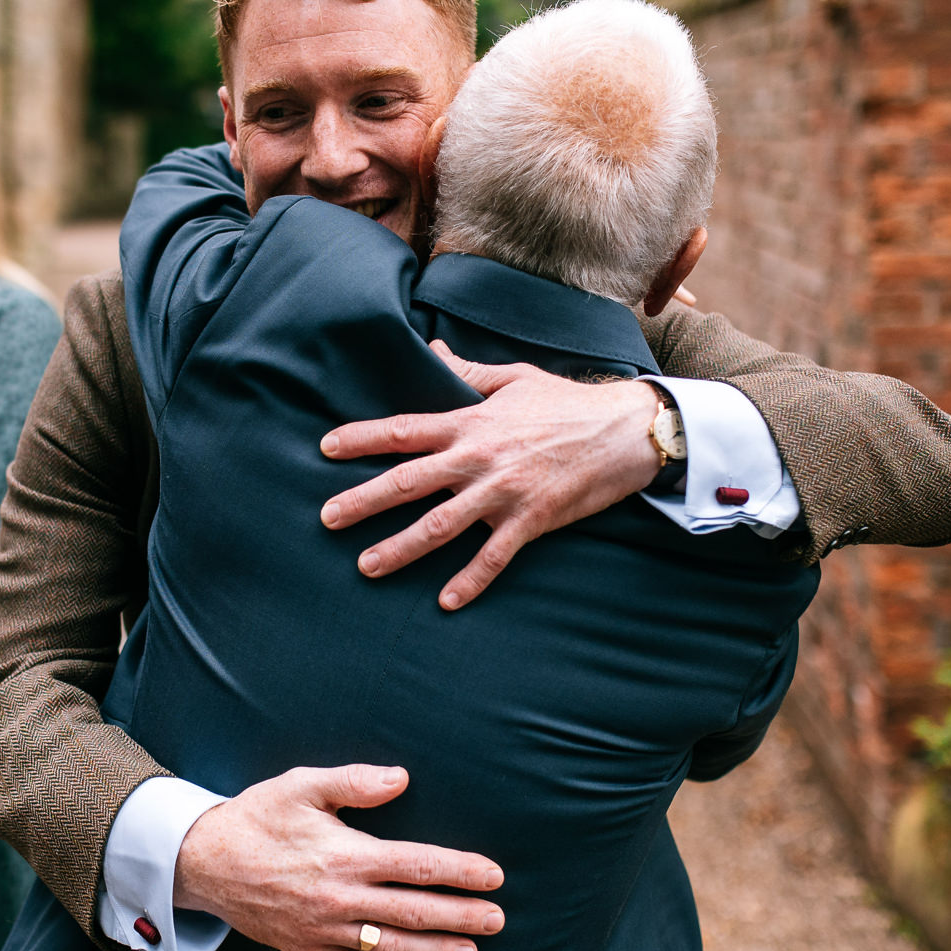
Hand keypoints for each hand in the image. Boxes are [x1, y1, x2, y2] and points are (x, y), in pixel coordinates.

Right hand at [173, 764, 504, 950]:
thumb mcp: (301, 786)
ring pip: (390, 947)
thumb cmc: (256, 818)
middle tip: (498, 919)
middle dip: (461, 916)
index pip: (417, 866)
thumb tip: (401, 779)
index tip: (494, 876)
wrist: (202, 861)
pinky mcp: (306, 948)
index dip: (460, 871)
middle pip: (414, 912)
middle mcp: (339, 898)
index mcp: (345, 855)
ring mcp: (323, 929)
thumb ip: (354, 782)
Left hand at [319, 341, 659, 609]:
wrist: (625, 431)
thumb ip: (468, 372)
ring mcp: (502, 493)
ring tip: (365, 566)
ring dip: (399, 549)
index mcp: (470, 422)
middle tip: (326, 518)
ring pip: (439, 526)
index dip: (361, 438)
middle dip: (363, 501)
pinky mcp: (530, 521)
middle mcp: (477, 459)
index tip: (325, 447)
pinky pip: (492, 557)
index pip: (403, 429)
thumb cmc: (567, 403)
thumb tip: (432, 348)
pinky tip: (445, 602)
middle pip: (408, 482)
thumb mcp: (515, 378)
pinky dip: (469, 581)